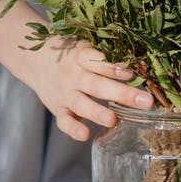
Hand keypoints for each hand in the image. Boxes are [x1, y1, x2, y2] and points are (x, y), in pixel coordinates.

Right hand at [15, 37, 152, 141]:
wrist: (36, 60)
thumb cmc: (70, 54)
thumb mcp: (84, 46)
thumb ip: (104, 56)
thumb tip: (138, 66)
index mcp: (81, 56)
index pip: (97, 61)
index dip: (114, 67)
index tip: (133, 73)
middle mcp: (73, 75)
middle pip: (97, 85)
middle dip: (121, 94)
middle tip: (145, 101)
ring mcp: (64, 93)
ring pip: (80, 103)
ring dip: (96, 112)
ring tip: (112, 120)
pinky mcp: (57, 108)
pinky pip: (64, 120)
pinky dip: (73, 129)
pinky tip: (85, 135)